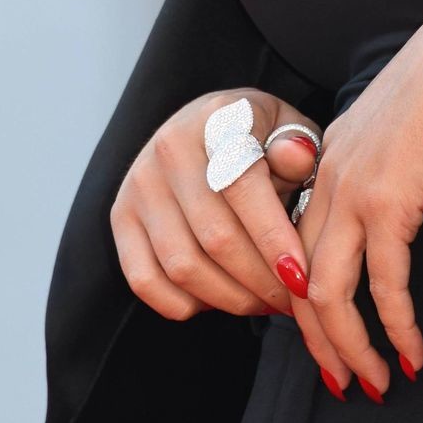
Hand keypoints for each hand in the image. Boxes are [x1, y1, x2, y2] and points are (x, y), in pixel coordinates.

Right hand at [110, 89, 322, 318]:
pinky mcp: (121, 217)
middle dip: (259, 280)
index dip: (273, 238)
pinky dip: (185, 303)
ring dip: (229, 298)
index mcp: (217, 119)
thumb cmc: (257, 134)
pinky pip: (145, 281)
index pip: (243, 187)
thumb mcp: (287, 127)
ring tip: (262, 301)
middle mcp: (170, 148)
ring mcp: (140, 184)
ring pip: (182, 266)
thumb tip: (297, 158)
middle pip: (215, 237)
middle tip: (290, 298)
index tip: (300, 276)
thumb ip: (297, 147)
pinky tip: (218, 299)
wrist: (206, 125)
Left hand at [289, 0, 422, 399]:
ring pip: (326, 293)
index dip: (305, 296)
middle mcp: (327, 174)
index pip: (296, 240)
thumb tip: (400, 189)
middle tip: (341, 380)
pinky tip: (411, 352)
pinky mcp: (387, 202)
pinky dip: (395, 327)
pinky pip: (383, 286)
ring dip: (349, 348)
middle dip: (317, 340)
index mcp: (328, 154)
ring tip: (373, 383)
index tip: (328, 334)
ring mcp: (351, 188)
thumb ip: (389, 156)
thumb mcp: (404, 120)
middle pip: (297, 277)